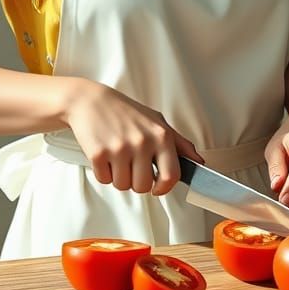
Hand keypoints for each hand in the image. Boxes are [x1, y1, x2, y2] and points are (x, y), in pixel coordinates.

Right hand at [68, 80, 204, 196]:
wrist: (90, 101)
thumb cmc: (126, 112)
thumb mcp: (158, 122)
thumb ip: (180, 144)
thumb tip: (198, 162)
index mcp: (161, 136)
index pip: (171, 176)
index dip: (164, 188)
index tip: (157, 188)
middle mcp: (142, 142)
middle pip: (143, 186)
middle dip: (136, 182)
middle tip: (132, 166)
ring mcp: (120, 148)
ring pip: (123, 185)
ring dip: (119, 177)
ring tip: (118, 158)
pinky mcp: (99, 154)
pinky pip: (104, 180)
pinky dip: (103, 173)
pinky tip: (105, 155)